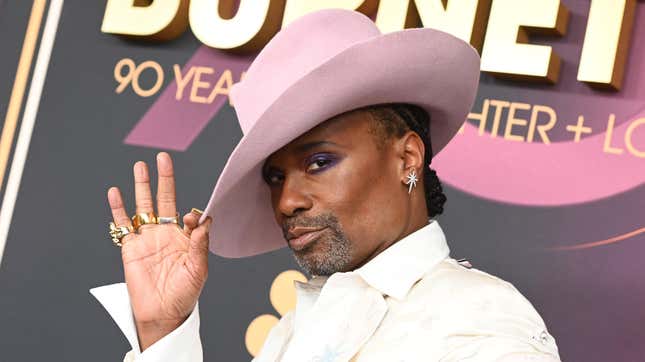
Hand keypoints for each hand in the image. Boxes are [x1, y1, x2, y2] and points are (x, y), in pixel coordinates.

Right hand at [107, 152, 210, 349]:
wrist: (162, 313)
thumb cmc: (185, 293)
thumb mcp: (198, 269)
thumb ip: (200, 244)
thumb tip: (205, 220)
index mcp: (185, 237)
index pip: (188, 215)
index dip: (191, 214)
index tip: (190, 219)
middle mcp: (166, 233)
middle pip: (164, 198)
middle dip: (164, 178)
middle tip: (162, 157)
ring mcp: (147, 238)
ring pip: (143, 205)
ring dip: (142, 186)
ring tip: (140, 166)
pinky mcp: (130, 246)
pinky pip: (122, 224)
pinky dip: (118, 208)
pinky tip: (115, 192)